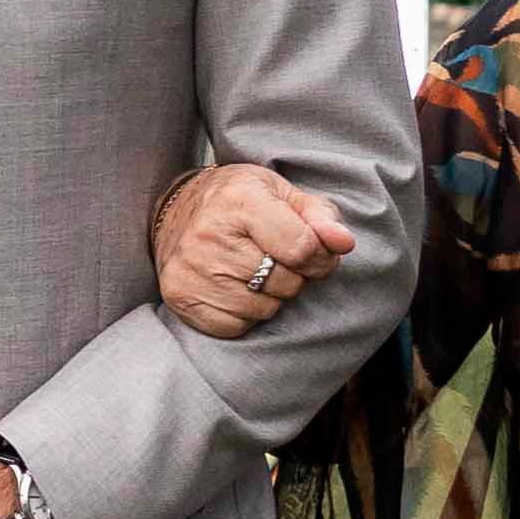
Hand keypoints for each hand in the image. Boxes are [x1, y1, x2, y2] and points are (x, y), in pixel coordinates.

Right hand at [153, 163, 355, 337]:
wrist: (176, 210)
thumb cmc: (239, 202)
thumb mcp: (283, 193)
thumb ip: (320, 217)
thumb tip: (343, 243)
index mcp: (240, 200)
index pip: (302, 248)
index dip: (320, 256)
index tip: (315, 253)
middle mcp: (210, 234)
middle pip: (286, 282)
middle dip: (293, 275)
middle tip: (275, 258)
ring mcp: (192, 269)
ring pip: (263, 309)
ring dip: (269, 296)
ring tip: (252, 271)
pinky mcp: (180, 296)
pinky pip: (236, 325)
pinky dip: (244, 313)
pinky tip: (232, 286)